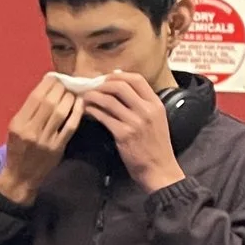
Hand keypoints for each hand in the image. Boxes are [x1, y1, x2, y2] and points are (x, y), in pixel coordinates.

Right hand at [0, 74, 85, 202]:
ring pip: (61, 112)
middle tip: (65, 84)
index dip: (48, 84)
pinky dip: (77, 112)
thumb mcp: (15, 129)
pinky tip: (80, 104)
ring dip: (69, 98)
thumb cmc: (17, 149)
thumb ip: (28, 111)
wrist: (20, 177)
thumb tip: (46, 89)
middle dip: (60, 89)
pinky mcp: (58, 147)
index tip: (54, 78)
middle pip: (50, 102)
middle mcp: (31, 130)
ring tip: (71, 93)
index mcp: (18, 123)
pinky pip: (70, 126)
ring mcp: (46, 140)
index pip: (35, 97)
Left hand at [78, 71, 184, 191]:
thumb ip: (143, 104)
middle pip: (120, 86)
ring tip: (85, 98)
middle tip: (92, 88)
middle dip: (102, 84)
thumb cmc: (156, 145)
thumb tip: (122, 84)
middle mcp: (146, 110)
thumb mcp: (157, 120)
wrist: (159, 169)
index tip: (106, 78)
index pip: (137, 79)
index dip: (118, 75)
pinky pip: (103, 116)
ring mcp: (135, 122)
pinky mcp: (123, 134)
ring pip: (109, 100)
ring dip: (93, 96)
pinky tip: (87, 111)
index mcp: (156, 104)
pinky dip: (92, 111)